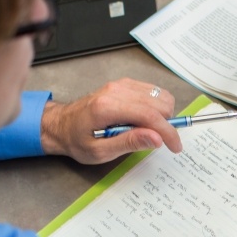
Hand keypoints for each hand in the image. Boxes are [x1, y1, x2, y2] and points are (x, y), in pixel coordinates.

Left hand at [40, 78, 182, 163]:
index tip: (175, 146)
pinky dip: (156, 107)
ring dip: (162, 115)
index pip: (150, 115)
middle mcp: (117, 90)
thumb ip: (129, 143)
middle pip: (160, 102)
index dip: (168, 132)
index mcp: (108, 107)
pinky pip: (153, 92)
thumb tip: (156, 138)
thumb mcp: (100, 151)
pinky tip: (143, 120)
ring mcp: (121, 85)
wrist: (61, 125)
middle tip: (157, 141)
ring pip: (160, 95)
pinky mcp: (125, 84)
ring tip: (146, 130)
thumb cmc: (77, 140)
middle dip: (166, 124)